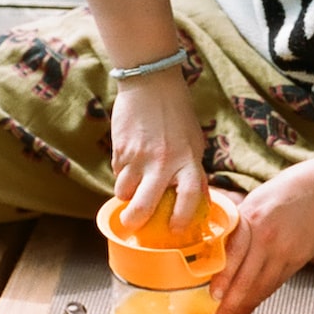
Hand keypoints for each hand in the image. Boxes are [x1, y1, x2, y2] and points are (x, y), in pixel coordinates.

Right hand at [110, 68, 206, 230]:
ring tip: (132, 187)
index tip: (176, 229)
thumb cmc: (177, 114)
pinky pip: (117, 173)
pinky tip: (129, 162)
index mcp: (188, 160)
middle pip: (144, 206)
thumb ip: (193, 170)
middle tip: (132, 225)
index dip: (182, 219)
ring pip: (124, 192)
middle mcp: (163, 162)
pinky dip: (121, 174)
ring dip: (126, 195)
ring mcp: (138, 157)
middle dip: (135, 222)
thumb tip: (196, 198)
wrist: (151, 83)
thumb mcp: (194, 142)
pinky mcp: (120, 150)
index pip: (190, 198)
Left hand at [209, 161, 313, 313]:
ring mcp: (286, 250)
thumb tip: (221, 242)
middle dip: (230, 305)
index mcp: (252, 219)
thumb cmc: (289, 188)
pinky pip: (277, 282)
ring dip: (246, 306)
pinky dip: (263, 296)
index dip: (224, 279)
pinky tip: (252, 305)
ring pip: (263, 286)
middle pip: (246, 279)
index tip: (213, 296)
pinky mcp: (299, 258)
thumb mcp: (257, 198)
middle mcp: (268, 238)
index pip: (234, 255)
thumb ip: (240, 222)